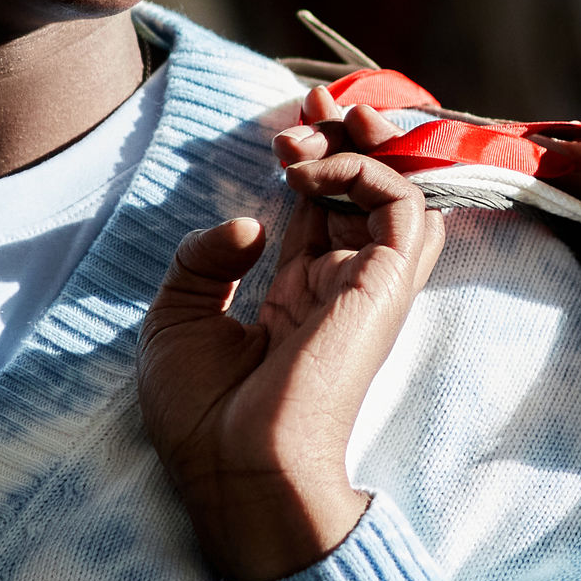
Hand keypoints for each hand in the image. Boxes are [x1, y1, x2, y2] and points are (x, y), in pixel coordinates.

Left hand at [137, 106, 446, 580]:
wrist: (233, 470)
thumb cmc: (203, 416)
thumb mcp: (178, 317)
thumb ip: (206, 257)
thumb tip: (252, 218)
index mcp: (298, 298)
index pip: (324, 208)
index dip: (315, 158)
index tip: (289, 126)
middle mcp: (340, 288)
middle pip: (369, 192)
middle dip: (348, 138)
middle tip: (313, 110)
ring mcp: (366, 289)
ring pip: (402, 193)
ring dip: (365, 146)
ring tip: (315, 130)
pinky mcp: (381, 290)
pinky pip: (403, 210)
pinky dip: (365, 174)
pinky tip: (310, 175)